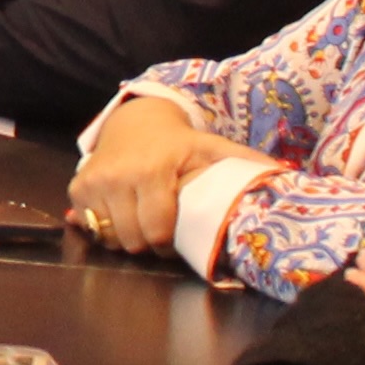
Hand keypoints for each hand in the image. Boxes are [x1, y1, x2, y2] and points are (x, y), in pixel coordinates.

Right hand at [67, 94, 236, 251]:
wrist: (135, 121)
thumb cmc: (179, 143)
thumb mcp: (211, 147)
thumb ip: (245, 160)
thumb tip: (287, 175)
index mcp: (151, 171)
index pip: (157, 232)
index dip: (170, 243)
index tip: (177, 238)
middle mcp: (117, 177)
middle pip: (133, 240)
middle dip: (149, 244)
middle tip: (160, 232)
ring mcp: (93, 182)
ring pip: (110, 238)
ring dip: (127, 237)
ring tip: (142, 221)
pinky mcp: (77, 186)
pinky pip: (90, 226)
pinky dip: (105, 227)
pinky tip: (121, 212)